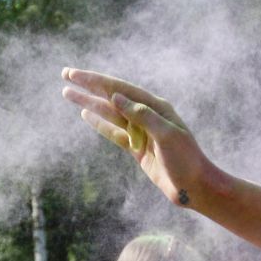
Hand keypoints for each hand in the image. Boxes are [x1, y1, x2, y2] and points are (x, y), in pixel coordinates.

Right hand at [61, 69, 209, 208]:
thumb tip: (116, 97)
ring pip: (109, 114)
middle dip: (88, 86)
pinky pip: (113, 133)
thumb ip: (141, 115)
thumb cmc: (186, 159)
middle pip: (111, 96)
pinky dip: (99, 123)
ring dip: (88, 103)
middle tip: (65, 74)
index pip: (120, 89)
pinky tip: (85, 114)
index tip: (75, 74)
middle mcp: (146, 115)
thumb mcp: (166, 134)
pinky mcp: (137, 148)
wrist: (194, 187)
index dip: (96, 81)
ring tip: (67, 93)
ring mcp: (140, 132)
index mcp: (155, 107)